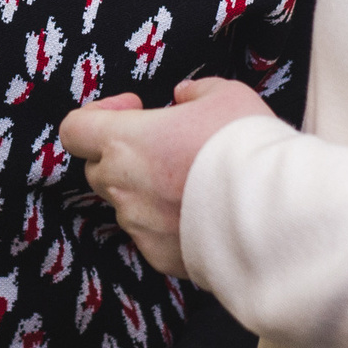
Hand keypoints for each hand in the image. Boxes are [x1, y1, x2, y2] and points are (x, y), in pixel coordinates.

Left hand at [60, 78, 276, 279]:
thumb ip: (195, 91)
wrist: (273, 212)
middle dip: (124, 154)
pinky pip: (152, 235)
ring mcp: (139, 226)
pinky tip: (205, 213)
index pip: (74, 130)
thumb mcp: (225, 95)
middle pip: (99, 168)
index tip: (134, 108)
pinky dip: (168, 223)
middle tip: (166, 145)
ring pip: (128, 204)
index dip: (96, 114)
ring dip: (149, 190)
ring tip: (195, 182)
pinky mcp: (159, 256)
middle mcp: (123, 186)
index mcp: (126, 141)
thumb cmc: (243, 145)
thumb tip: (183, 96)